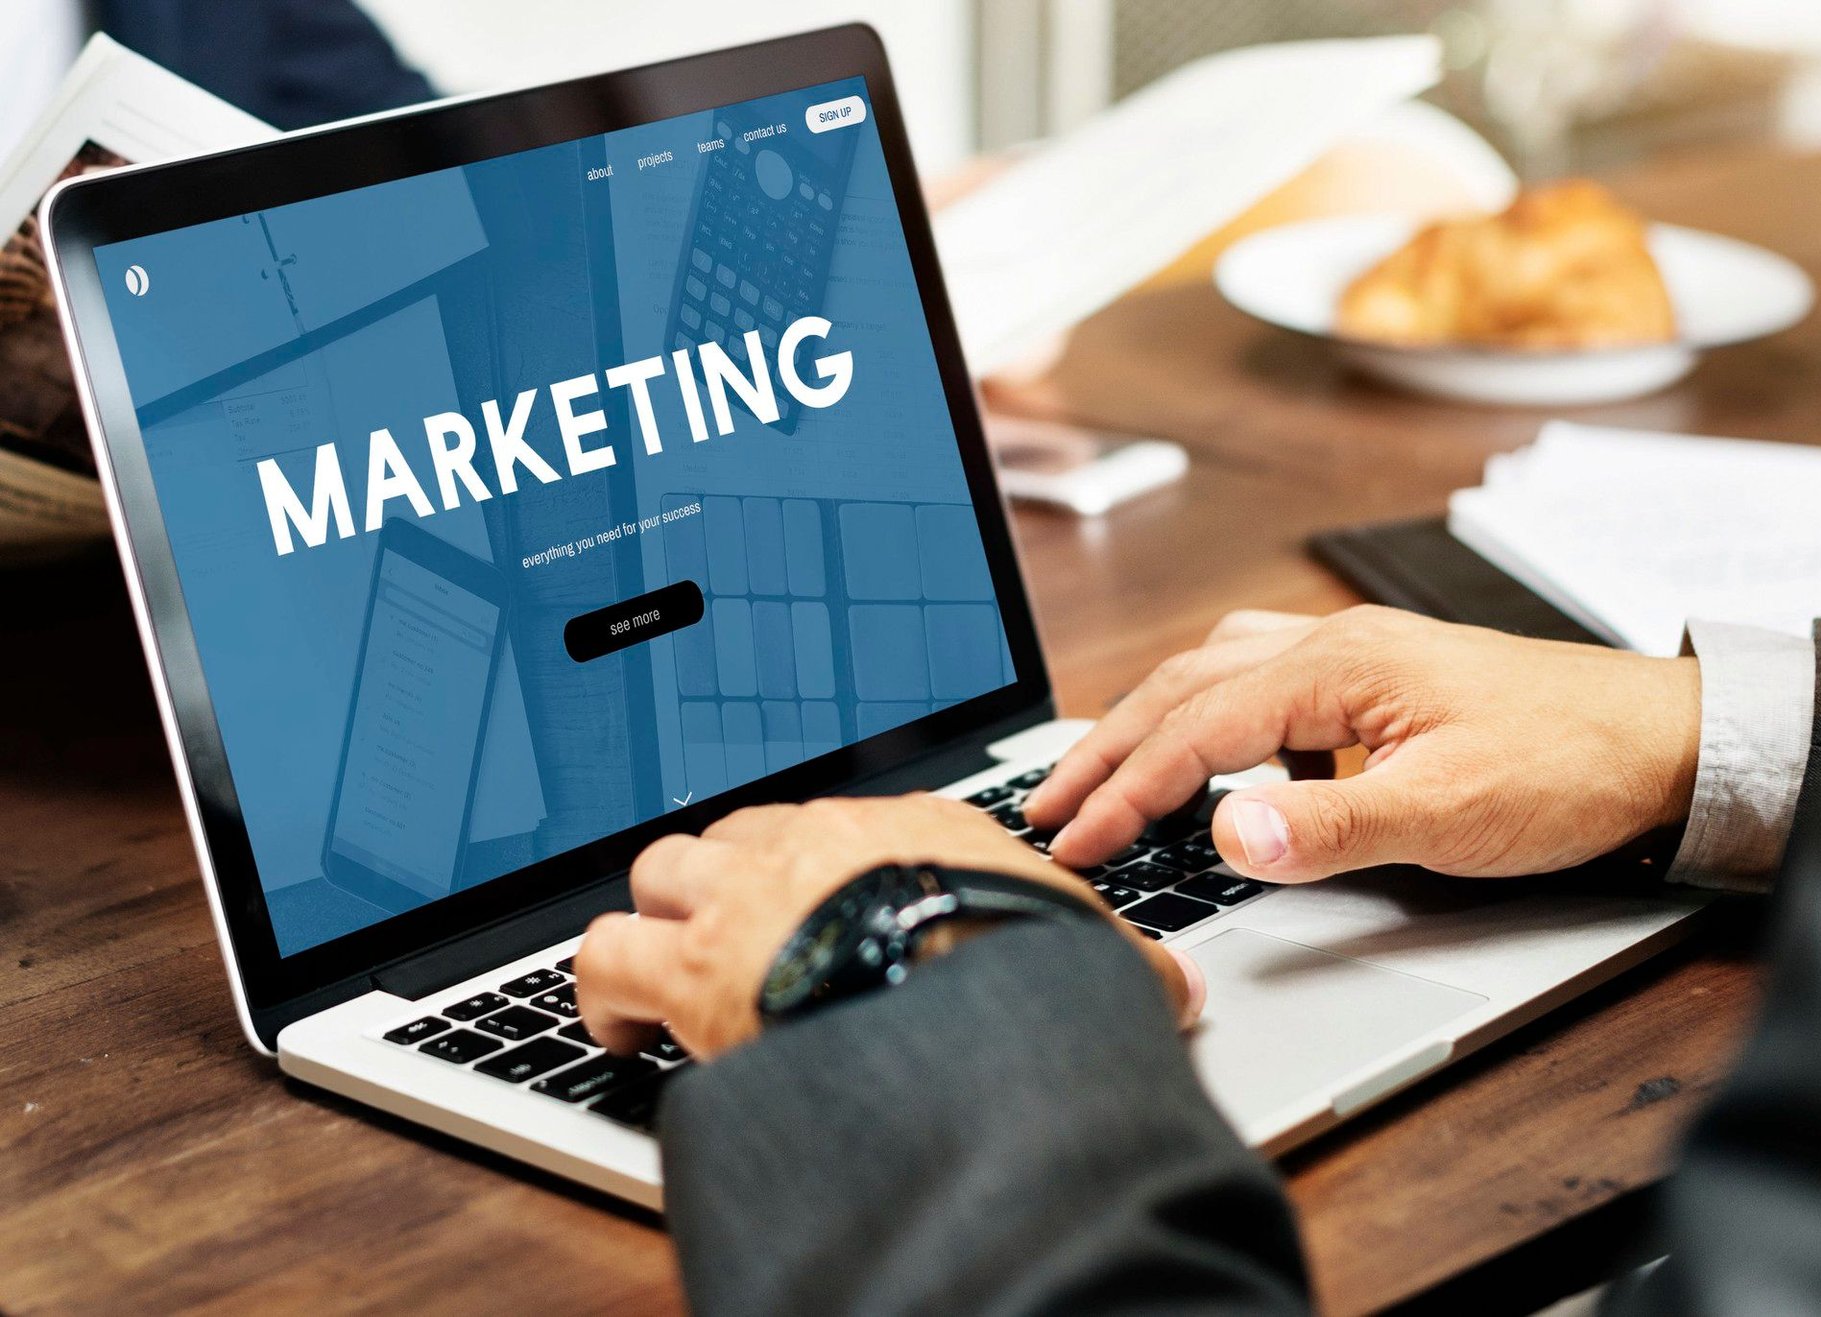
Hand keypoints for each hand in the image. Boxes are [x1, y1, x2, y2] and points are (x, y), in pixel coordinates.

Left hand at [573, 795, 1203, 1059]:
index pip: (843, 824)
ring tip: (662, 970)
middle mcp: (817, 842)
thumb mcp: (1092, 955)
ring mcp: (747, 896)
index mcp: (910, 827)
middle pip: (741, 832)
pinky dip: (602, 989)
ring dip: (657, 916)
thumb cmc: (1030, 972)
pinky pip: (604, 954)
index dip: (822, 866)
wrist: (967, 1007)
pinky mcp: (692, 964)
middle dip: (729, 879)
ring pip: (661, 868)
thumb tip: (1176, 987)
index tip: (820, 901)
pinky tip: (619, 1030)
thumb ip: (1121, 960)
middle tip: (737, 933)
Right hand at [1026, 606, 1699, 883]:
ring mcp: (1354, 656)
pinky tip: (1215, 748)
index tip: (1071, 843)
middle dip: (1105, 749)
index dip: (1123, 791)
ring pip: (1213, 673)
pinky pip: (1259, 680)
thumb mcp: (1449, 812)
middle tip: (1046, 806)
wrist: (1666, 738)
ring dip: (1147, 722)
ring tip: (1099, 771)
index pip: (1195, 731)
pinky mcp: (1375, 680)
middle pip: (1183, 687)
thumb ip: (1329, 825)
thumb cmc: (1570, 765)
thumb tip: (1225, 833)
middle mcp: (1334, 644)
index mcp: (1338, 666)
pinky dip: (1208, 713)